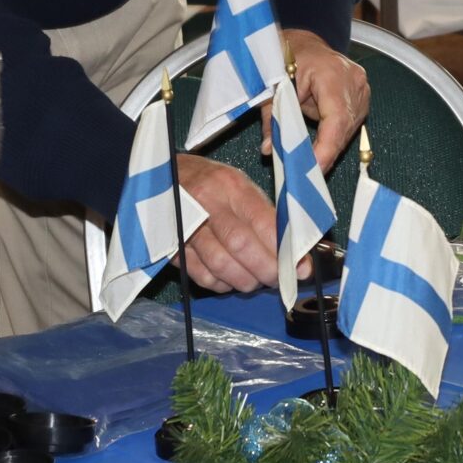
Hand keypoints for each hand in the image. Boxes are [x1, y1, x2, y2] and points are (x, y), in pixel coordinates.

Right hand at [179, 154, 294, 293]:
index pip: (263, 222)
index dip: (284, 250)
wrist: (162, 177)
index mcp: (230, 186)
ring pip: (220, 264)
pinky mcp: (172, 246)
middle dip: (266, 270)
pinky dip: (221, 284)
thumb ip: (266, 215)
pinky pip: (201, 275)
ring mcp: (186, 226)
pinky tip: (229, 279)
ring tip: (254, 281)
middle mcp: (206, 204)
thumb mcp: (239, 186)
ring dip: (244, 281)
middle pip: (241, 245)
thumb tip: (296, 250)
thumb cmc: (210, 183)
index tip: (300, 268)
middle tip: (277, 280)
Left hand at [283, 28, 368, 168]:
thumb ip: (271, 119)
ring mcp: (361, 86)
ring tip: (310, 160)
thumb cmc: (285, 58)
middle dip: (325, 152)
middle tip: (306, 174)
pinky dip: (334, 135)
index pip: (336, 118)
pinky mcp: (362, 94)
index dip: (327, 147)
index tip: (315, 169)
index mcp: (331, 72)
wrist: (302, 42)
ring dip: (330, 145)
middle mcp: (353, 79)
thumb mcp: (272, 87)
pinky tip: (320, 144)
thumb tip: (269, 150)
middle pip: (344, 127)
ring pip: (349, 128)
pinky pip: (350, 123)